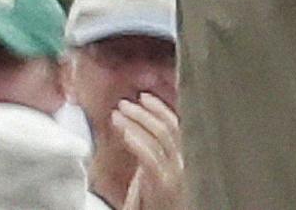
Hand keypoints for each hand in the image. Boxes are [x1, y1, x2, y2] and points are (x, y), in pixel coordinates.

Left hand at [114, 93, 183, 209]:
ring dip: (136, 122)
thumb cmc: (151, 203)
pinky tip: (125, 133)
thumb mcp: (150, 173)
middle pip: (167, 128)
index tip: (143, 96)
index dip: (159, 108)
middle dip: (144, 112)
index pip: (175, 126)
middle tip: (123, 104)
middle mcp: (179, 165)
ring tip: (117, 115)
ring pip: (160, 138)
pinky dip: (138, 141)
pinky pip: (151, 158)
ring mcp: (173, 175)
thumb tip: (130, 128)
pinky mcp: (162, 186)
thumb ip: (146, 153)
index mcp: (177, 160)